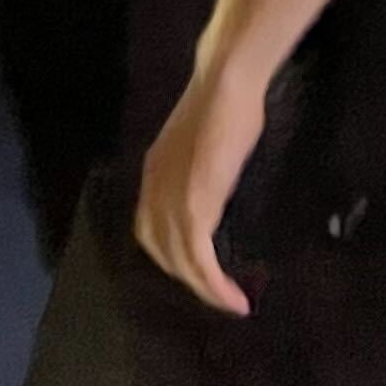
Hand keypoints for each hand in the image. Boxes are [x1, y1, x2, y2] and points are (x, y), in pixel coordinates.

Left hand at [136, 57, 271, 314]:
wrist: (226, 82)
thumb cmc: (225, 104)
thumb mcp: (203, 144)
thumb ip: (200, 168)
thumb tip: (214, 184)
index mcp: (154, 175)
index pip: (152, 229)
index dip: (173, 255)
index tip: (200, 271)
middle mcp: (154, 190)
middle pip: (161, 252)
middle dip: (189, 279)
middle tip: (219, 294)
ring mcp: (171, 199)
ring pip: (180, 262)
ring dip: (205, 289)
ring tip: (230, 303)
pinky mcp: (194, 206)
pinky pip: (199, 259)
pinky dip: (214, 284)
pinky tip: (234, 297)